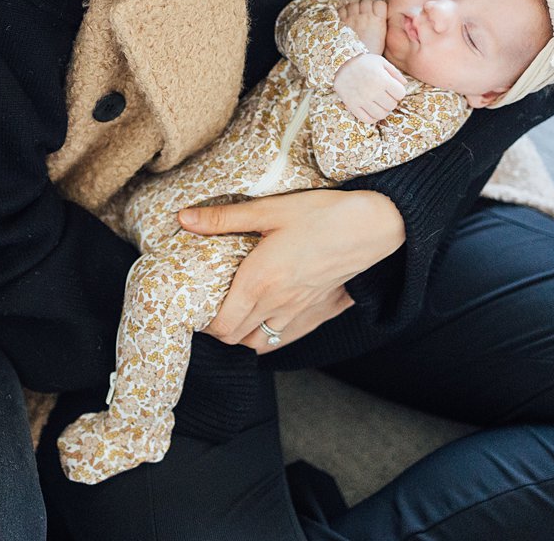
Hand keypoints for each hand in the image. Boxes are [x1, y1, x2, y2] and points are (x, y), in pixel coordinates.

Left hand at [177, 189, 404, 353]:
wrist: (371, 226)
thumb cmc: (320, 214)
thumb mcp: (268, 210)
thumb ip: (223, 219)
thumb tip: (183, 218)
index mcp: (258, 282)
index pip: (221, 326)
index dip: (204, 323)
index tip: (197, 306)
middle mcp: (276, 304)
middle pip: (236, 338)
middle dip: (218, 329)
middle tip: (209, 307)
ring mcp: (298, 312)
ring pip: (260, 344)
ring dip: (242, 335)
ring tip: (234, 313)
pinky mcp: (317, 312)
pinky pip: (285, 338)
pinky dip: (268, 337)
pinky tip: (264, 318)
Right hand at [333, 53, 406, 124]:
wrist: (340, 64)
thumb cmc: (363, 62)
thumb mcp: (381, 62)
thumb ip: (395, 73)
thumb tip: (405, 84)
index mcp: (382, 79)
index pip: (400, 94)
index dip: (399, 91)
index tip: (393, 88)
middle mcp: (372, 91)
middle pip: (392, 105)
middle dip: (391, 100)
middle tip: (385, 95)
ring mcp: (361, 99)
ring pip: (381, 114)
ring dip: (383, 110)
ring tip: (379, 103)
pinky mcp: (352, 105)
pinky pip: (367, 119)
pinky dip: (372, 118)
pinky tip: (372, 110)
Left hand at [337, 0, 387, 54]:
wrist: (355, 61)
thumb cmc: (370, 52)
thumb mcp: (382, 38)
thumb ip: (380, 24)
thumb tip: (378, 17)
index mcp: (378, 20)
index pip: (380, 3)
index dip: (377, 7)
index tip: (376, 12)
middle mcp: (366, 16)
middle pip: (367, 1)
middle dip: (366, 6)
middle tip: (365, 15)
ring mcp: (352, 17)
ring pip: (354, 3)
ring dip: (354, 8)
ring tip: (355, 17)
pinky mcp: (341, 21)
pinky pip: (342, 8)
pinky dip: (344, 11)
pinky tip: (346, 19)